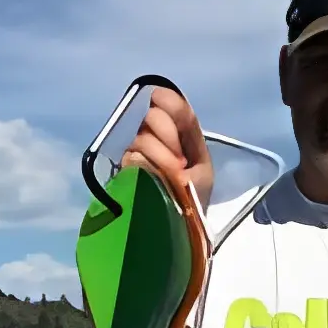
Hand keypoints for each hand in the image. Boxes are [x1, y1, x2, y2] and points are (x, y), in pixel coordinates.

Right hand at [121, 87, 214, 211]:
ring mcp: (138, 151)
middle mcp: (154, 136)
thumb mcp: (201, 166)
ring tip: (174, 175)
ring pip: (143, 136)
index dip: (169, 101)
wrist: (182, 226)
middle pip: (153, 115)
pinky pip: (133, 155)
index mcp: (175, 131)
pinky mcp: (126, 169)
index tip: (173, 112)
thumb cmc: (194, 196)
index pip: (167, 102)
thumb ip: (190, 136)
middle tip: (181, 160)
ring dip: (162, 154)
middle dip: (168, 134)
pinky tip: (157, 179)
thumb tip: (166, 113)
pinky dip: (148, 164)